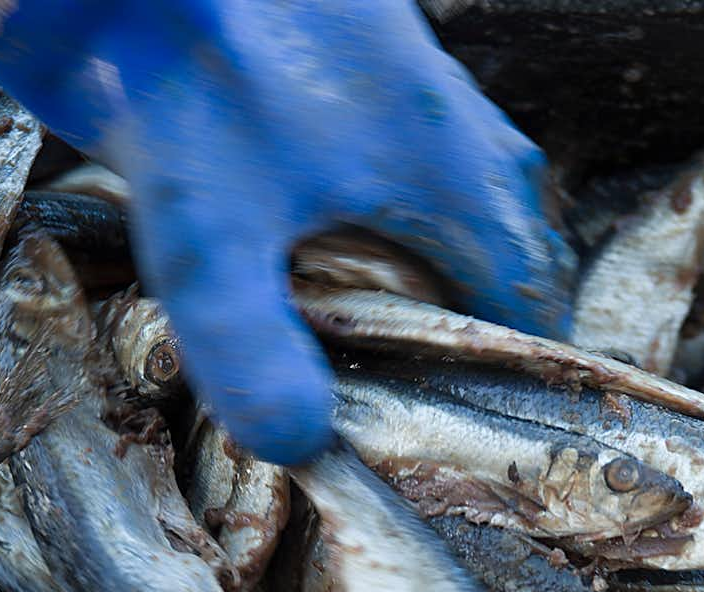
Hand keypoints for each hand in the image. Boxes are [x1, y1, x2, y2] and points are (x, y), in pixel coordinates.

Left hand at [0, 0, 573, 463]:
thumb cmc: (173, 80)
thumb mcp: (208, 245)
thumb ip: (254, 354)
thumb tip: (299, 440)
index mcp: (448, 163)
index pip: (530, 288)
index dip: (515, 364)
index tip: (480, 416)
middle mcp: (444, 108)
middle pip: (499, 231)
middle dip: (469, 308)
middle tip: (421, 374)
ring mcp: (398, 63)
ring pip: (446, 175)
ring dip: (423, 245)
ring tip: (369, 311)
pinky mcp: (340, 37)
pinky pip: (390, 130)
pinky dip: (373, 188)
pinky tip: (308, 217)